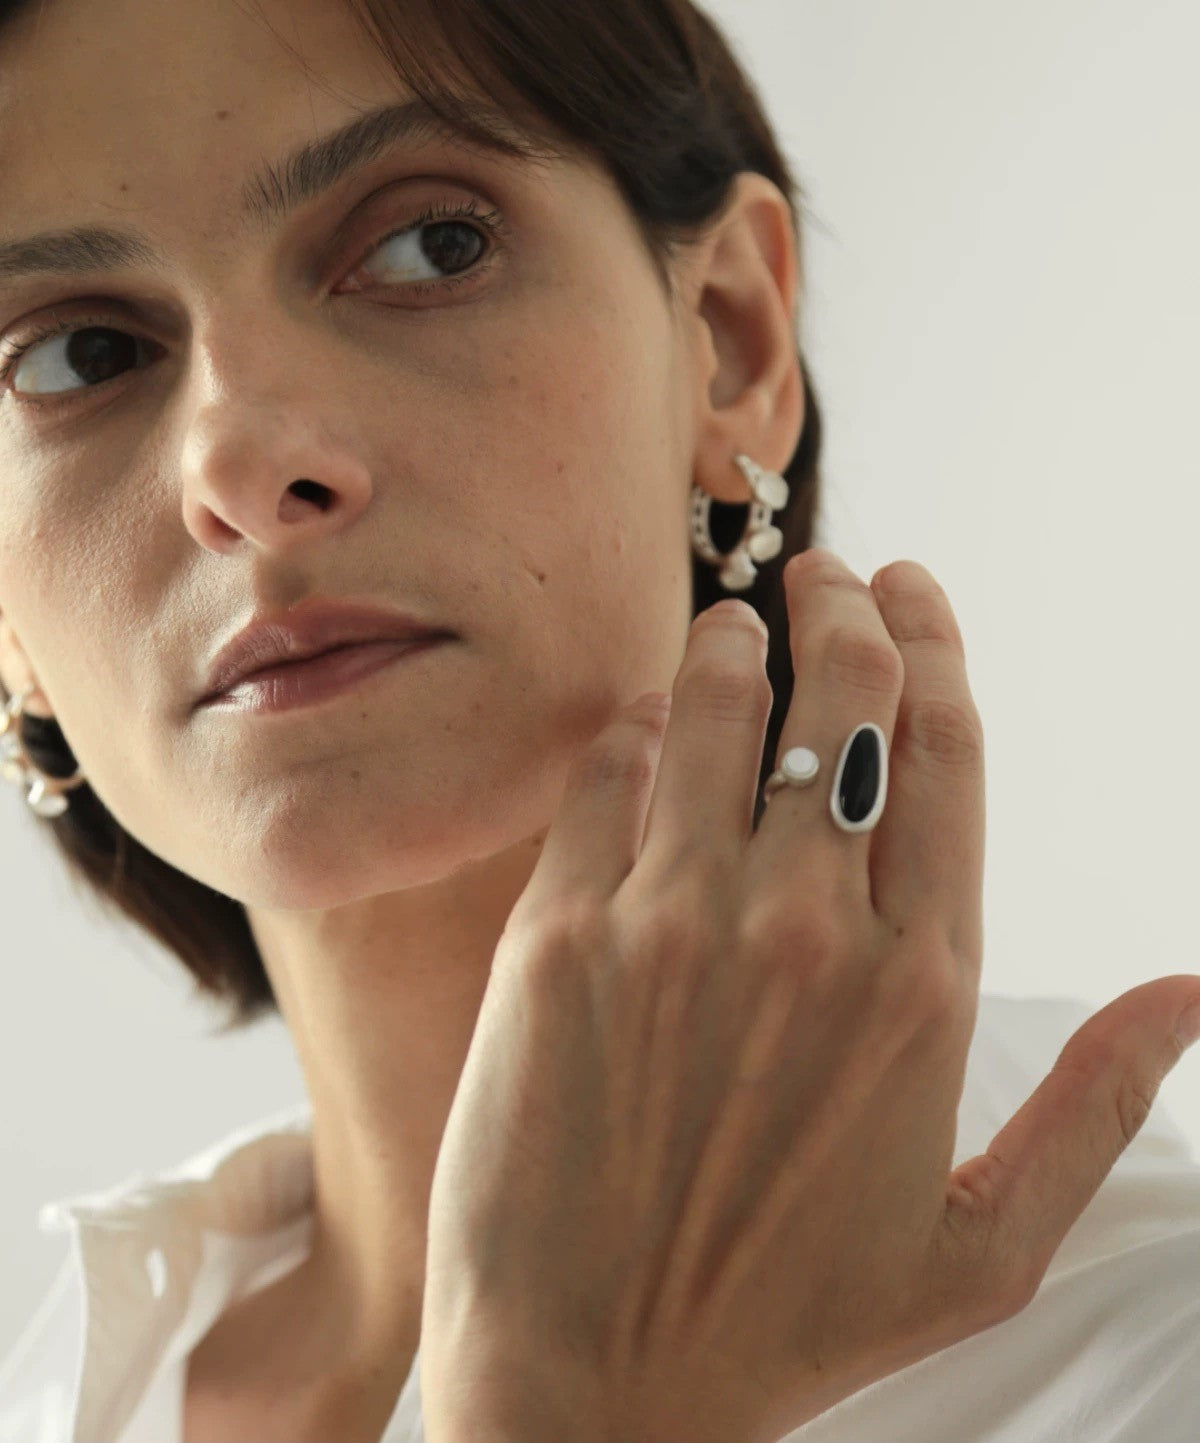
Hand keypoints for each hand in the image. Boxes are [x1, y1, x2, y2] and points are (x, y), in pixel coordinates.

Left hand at [419, 549, 1199, 1442]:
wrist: (591, 1376)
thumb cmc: (789, 1314)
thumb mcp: (983, 1240)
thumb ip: (1099, 1105)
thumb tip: (1192, 991)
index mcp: (922, 985)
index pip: (947, 751)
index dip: (933, 643)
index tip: (912, 585)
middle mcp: (807, 929)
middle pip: (842, 702)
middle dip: (842, 607)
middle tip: (826, 571)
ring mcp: (674, 923)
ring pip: (717, 710)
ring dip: (732, 642)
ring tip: (735, 621)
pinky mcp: (558, 935)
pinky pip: (600, 774)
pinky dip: (628, 727)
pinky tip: (641, 721)